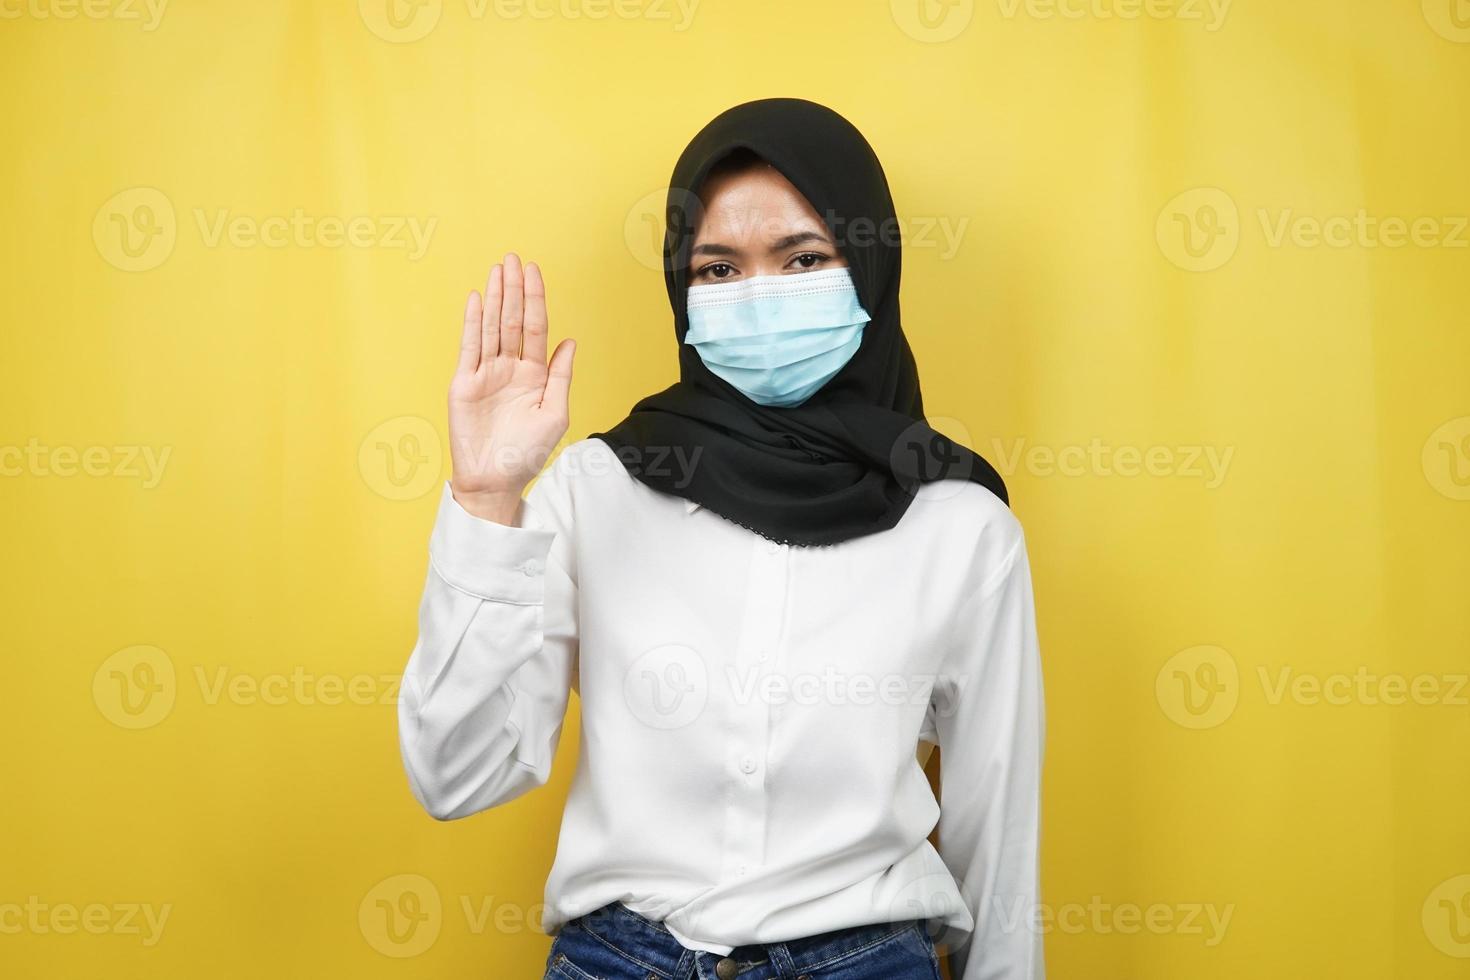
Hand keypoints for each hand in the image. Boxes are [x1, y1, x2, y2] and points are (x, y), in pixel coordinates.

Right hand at [447, 253, 575, 523]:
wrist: (494, 480)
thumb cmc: (527, 453)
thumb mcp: (555, 414)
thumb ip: (561, 376)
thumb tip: (570, 341)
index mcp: (534, 375)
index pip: (535, 329)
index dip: (535, 300)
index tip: (535, 272)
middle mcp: (509, 368)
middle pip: (511, 320)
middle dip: (514, 289)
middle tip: (514, 258)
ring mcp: (485, 373)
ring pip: (491, 327)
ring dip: (494, 297)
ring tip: (497, 269)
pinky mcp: (463, 382)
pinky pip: (468, 347)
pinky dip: (471, 322)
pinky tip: (475, 299)